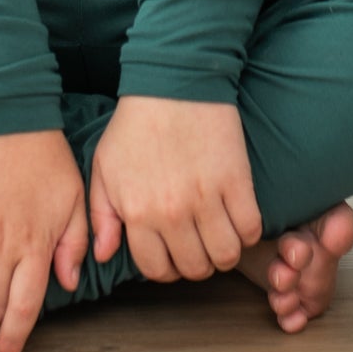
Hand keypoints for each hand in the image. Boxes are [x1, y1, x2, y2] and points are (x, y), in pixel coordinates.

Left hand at [89, 96, 264, 282]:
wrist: (173, 82)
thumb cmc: (134, 125)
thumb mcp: (104, 168)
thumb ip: (101, 216)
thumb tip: (103, 254)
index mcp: (137, 213)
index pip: (157, 269)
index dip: (166, 268)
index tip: (173, 254)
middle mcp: (172, 213)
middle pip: (195, 268)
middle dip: (196, 263)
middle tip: (198, 244)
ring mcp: (207, 198)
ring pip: (226, 256)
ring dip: (224, 252)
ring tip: (219, 235)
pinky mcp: (236, 181)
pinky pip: (251, 229)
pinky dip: (248, 232)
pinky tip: (238, 219)